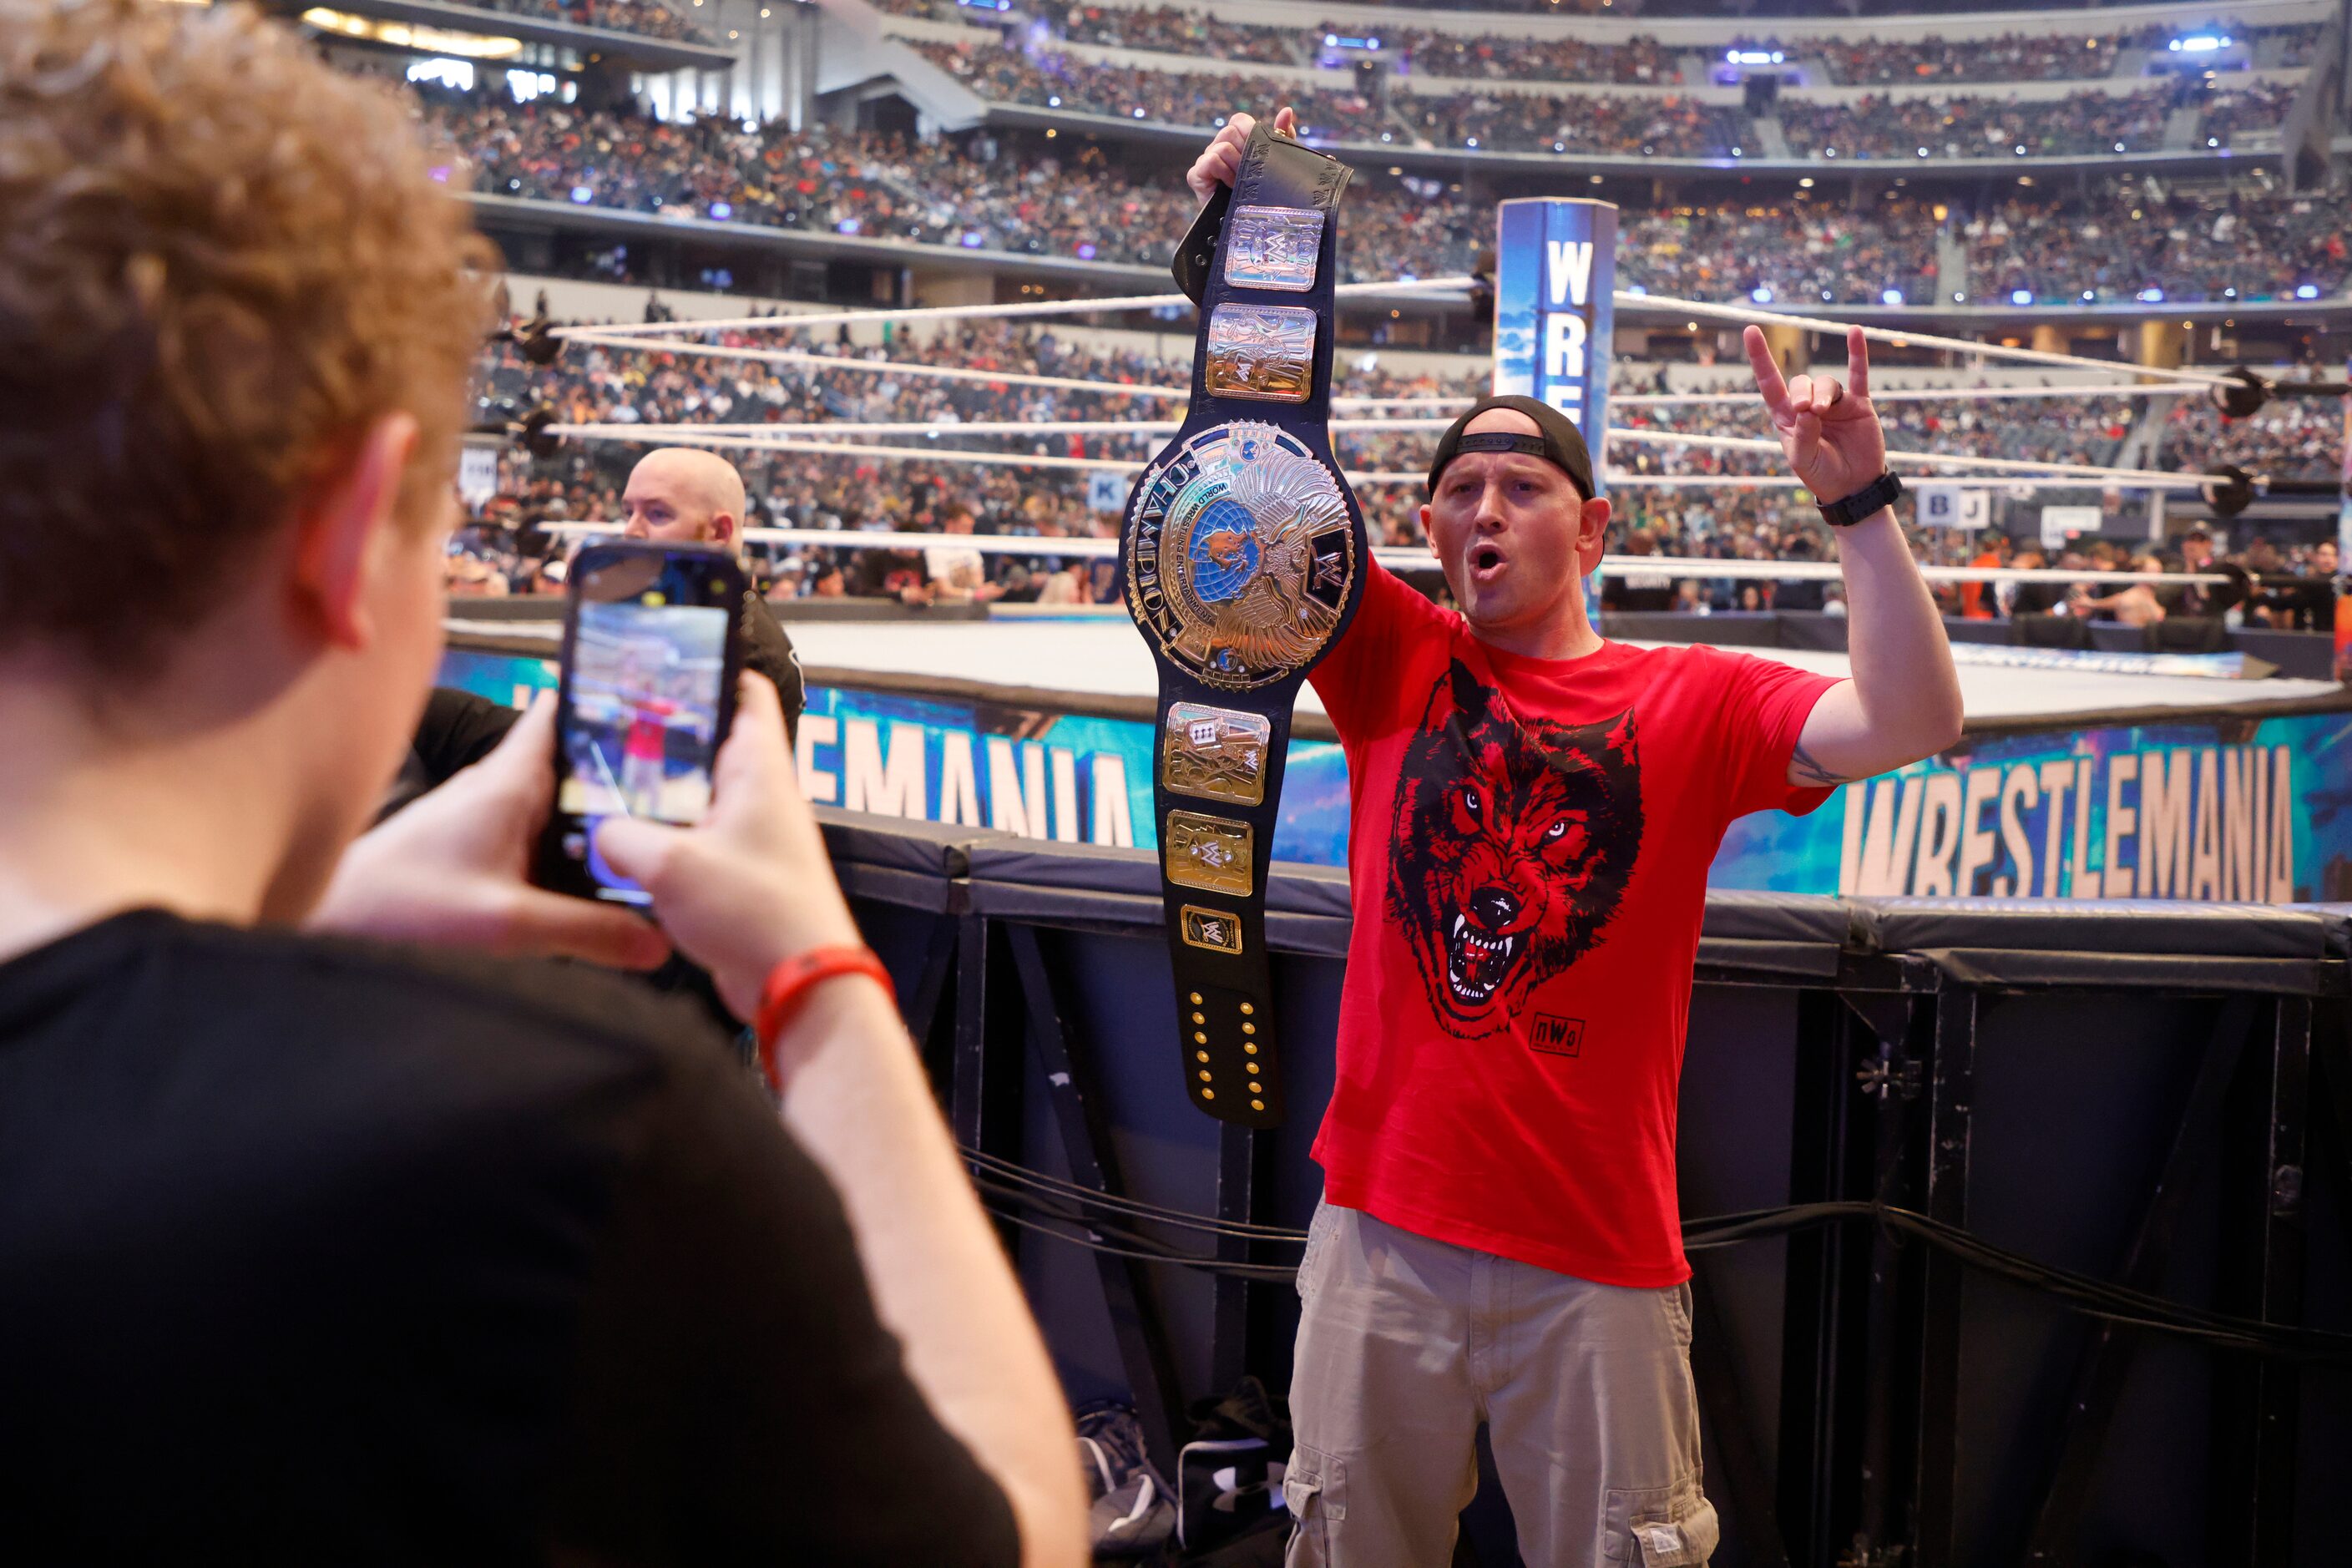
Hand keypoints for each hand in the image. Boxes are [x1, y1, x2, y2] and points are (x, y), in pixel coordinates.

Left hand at [310, 694, 671, 969]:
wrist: (329, 926)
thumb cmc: (397, 906)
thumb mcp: (508, 924)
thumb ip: (588, 932)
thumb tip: (656, 943)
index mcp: (509, 781)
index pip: (565, 711)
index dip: (611, 701)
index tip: (662, 707)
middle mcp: (499, 789)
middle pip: (577, 763)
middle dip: (626, 776)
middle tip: (687, 795)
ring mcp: (486, 818)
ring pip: (560, 806)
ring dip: (599, 821)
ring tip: (656, 842)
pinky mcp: (476, 848)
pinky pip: (539, 839)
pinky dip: (571, 851)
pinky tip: (595, 883)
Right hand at [597, 674, 862, 1025]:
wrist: (798, 984)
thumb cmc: (760, 915)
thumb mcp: (668, 865)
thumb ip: (622, 837)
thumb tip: (601, 832)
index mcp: (759, 771)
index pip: (748, 695)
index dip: (711, 672)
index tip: (667, 664)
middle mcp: (762, 798)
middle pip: (713, 747)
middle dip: (664, 742)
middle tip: (614, 733)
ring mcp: (755, 838)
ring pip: (700, 800)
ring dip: (661, 798)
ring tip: (609, 790)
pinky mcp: (743, 877)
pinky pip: (698, 845)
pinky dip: (667, 844)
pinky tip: (629, 852)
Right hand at [1186, 106, 1295, 203]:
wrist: (1247, 226)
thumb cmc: (1261, 193)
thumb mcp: (1276, 162)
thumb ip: (1282, 136)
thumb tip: (1287, 111)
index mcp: (1235, 142)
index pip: (1238, 120)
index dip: (1250, 130)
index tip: (1259, 149)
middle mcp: (1218, 148)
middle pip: (1230, 131)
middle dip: (1245, 151)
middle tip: (1251, 170)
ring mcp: (1205, 161)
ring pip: (1222, 145)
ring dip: (1236, 164)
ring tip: (1241, 180)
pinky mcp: (1196, 175)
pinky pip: (1210, 160)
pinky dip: (1223, 171)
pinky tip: (1230, 185)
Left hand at [1744, 324, 1887, 507]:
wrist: (1852, 486)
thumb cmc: (1821, 473)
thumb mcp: (1803, 459)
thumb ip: (1802, 435)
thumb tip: (1807, 409)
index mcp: (1786, 417)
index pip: (1770, 383)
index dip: (1760, 358)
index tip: (1751, 330)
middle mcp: (1809, 405)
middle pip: (1801, 382)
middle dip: (1803, 393)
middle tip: (1809, 411)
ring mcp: (1835, 403)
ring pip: (1827, 382)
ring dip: (1825, 393)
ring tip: (1824, 411)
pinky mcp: (1859, 404)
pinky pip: (1858, 374)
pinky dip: (1857, 354)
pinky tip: (1855, 332)